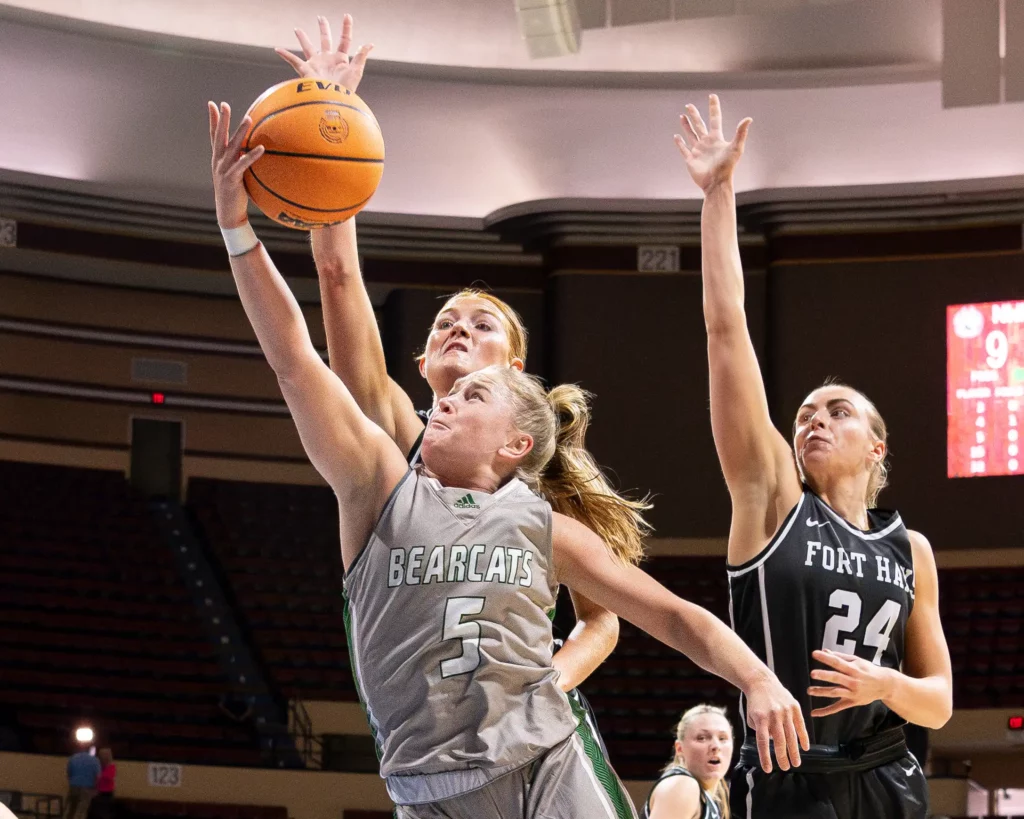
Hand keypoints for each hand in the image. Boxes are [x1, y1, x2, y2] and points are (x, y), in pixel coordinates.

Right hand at [207, 101, 263, 227]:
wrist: (228, 213)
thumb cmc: (235, 194)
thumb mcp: (235, 174)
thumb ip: (239, 161)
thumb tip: (251, 149)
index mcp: (217, 159)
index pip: (213, 135)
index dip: (212, 120)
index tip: (212, 104)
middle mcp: (217, 162)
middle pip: (219, 136)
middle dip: (221, 119)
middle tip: (224, 104)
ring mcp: (223, 170)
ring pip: (231, 147)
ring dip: (240, 132)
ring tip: (248, 118)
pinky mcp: (232, 179)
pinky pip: (242, 164)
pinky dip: (251, 155)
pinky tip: (261, 148)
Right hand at [276, 14, 372, 92]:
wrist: (333, 100)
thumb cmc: (346, 89)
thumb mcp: (356, 71)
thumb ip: (361, 56)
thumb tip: (370, 44)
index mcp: (340, 59)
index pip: (344, 40)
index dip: (346, 27)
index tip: (347, 15)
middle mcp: (327, 60)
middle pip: (325, 40)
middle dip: (323, 28)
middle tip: (320, 18)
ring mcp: (316, 65)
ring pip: (308, 47)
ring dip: (302, 38)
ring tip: (297, 29)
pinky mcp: (306, 70)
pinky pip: (293, 61)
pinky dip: (285, 55)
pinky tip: (277, 49)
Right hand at [673, 94, 751, 193]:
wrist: (716, 183)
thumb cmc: (727, 166)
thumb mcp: (736, 147)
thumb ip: (741, 132)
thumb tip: (749, 118)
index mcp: (716, 138)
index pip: (715, 119)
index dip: (713, 108)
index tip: (712, 96)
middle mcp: (707, 143)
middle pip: (699, 125)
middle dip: (694, 115)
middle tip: (689, 105)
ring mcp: (698, 151)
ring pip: (691, 135)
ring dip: (686, 126)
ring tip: (682, 116)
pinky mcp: (691, 159)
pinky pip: (684, 149)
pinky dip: (679, 143)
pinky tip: (676, 137)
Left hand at [745, 673, 808, 772]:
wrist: (761, 682)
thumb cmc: (755, 703)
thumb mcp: (752, 717)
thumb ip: (760, 731)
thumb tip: (772, 744)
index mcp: (760, 718)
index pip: (762, 742)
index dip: (765, 757)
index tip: (768, 769)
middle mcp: (774, 715)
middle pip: (779, 741)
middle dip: (782, 757)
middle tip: (785, 768)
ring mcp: (785, 711)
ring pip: (791, 735)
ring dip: (794, 751)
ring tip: (796, 763)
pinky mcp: (794, 707)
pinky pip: (800, 725)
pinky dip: (803, 737)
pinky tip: (805, 748)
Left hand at [808, 649, 893, 717]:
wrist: (884, 685)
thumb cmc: (868, 670)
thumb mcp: (856, 660)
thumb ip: (840, 656)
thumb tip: (824, 650)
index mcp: (854, 669)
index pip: (838, 663)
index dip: (826, 658)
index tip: (814, 653)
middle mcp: (853, 681)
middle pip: (837, 678)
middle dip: (825, 676)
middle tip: (812, 673)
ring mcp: (852, 693)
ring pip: (835, 693)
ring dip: (822, 692)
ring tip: (809, 691)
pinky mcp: (852, 702)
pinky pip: (837, 707)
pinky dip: (825, 711)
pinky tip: (814, 712)